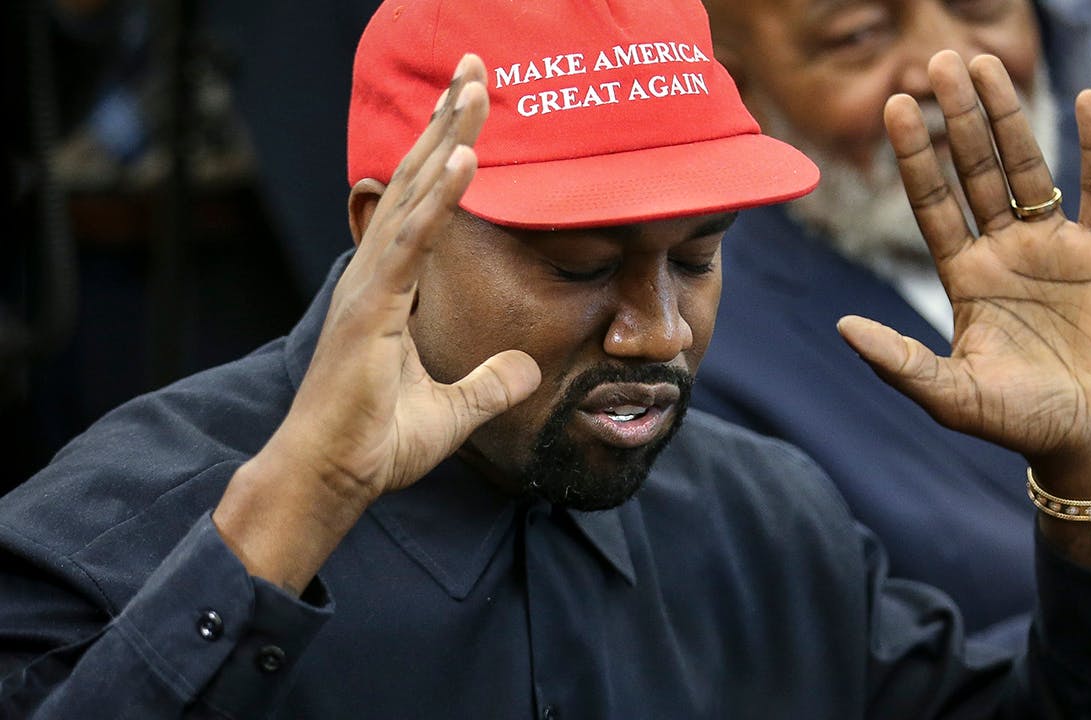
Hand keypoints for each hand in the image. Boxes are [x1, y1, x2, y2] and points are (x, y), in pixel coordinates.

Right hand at [276, 54, 541, 500]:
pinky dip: (437, 198)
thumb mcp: (453, 411)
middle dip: (448, 120)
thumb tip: (528, 370)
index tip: (474, 105)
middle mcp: (376, 274)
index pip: (424, 204)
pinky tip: (463, 157)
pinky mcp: (371, 309)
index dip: (448, 152)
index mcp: (390, 287)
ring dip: (445, 137)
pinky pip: (411, 243)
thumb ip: (489, 384)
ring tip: (476, 85)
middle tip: (477, 66)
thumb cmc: (375, 443)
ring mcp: (370, 286)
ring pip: (412, 194)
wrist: (332, 479)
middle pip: (416, 180)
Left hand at [837, 51, 1090, 478]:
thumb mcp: (949, 394)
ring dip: (1009, 116)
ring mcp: (1052, 248)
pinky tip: (1088, 102)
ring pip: (1028, 168)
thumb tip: (842, 326)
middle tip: (937, 61)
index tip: (895, 106)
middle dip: (957, 118)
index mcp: (962, 275)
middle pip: (975, 170)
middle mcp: (1001, 251)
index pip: (932, 202)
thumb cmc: (1015, 420)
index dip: (915, 155)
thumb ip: (898, 362)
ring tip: (987, 63)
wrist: (1086, 439)